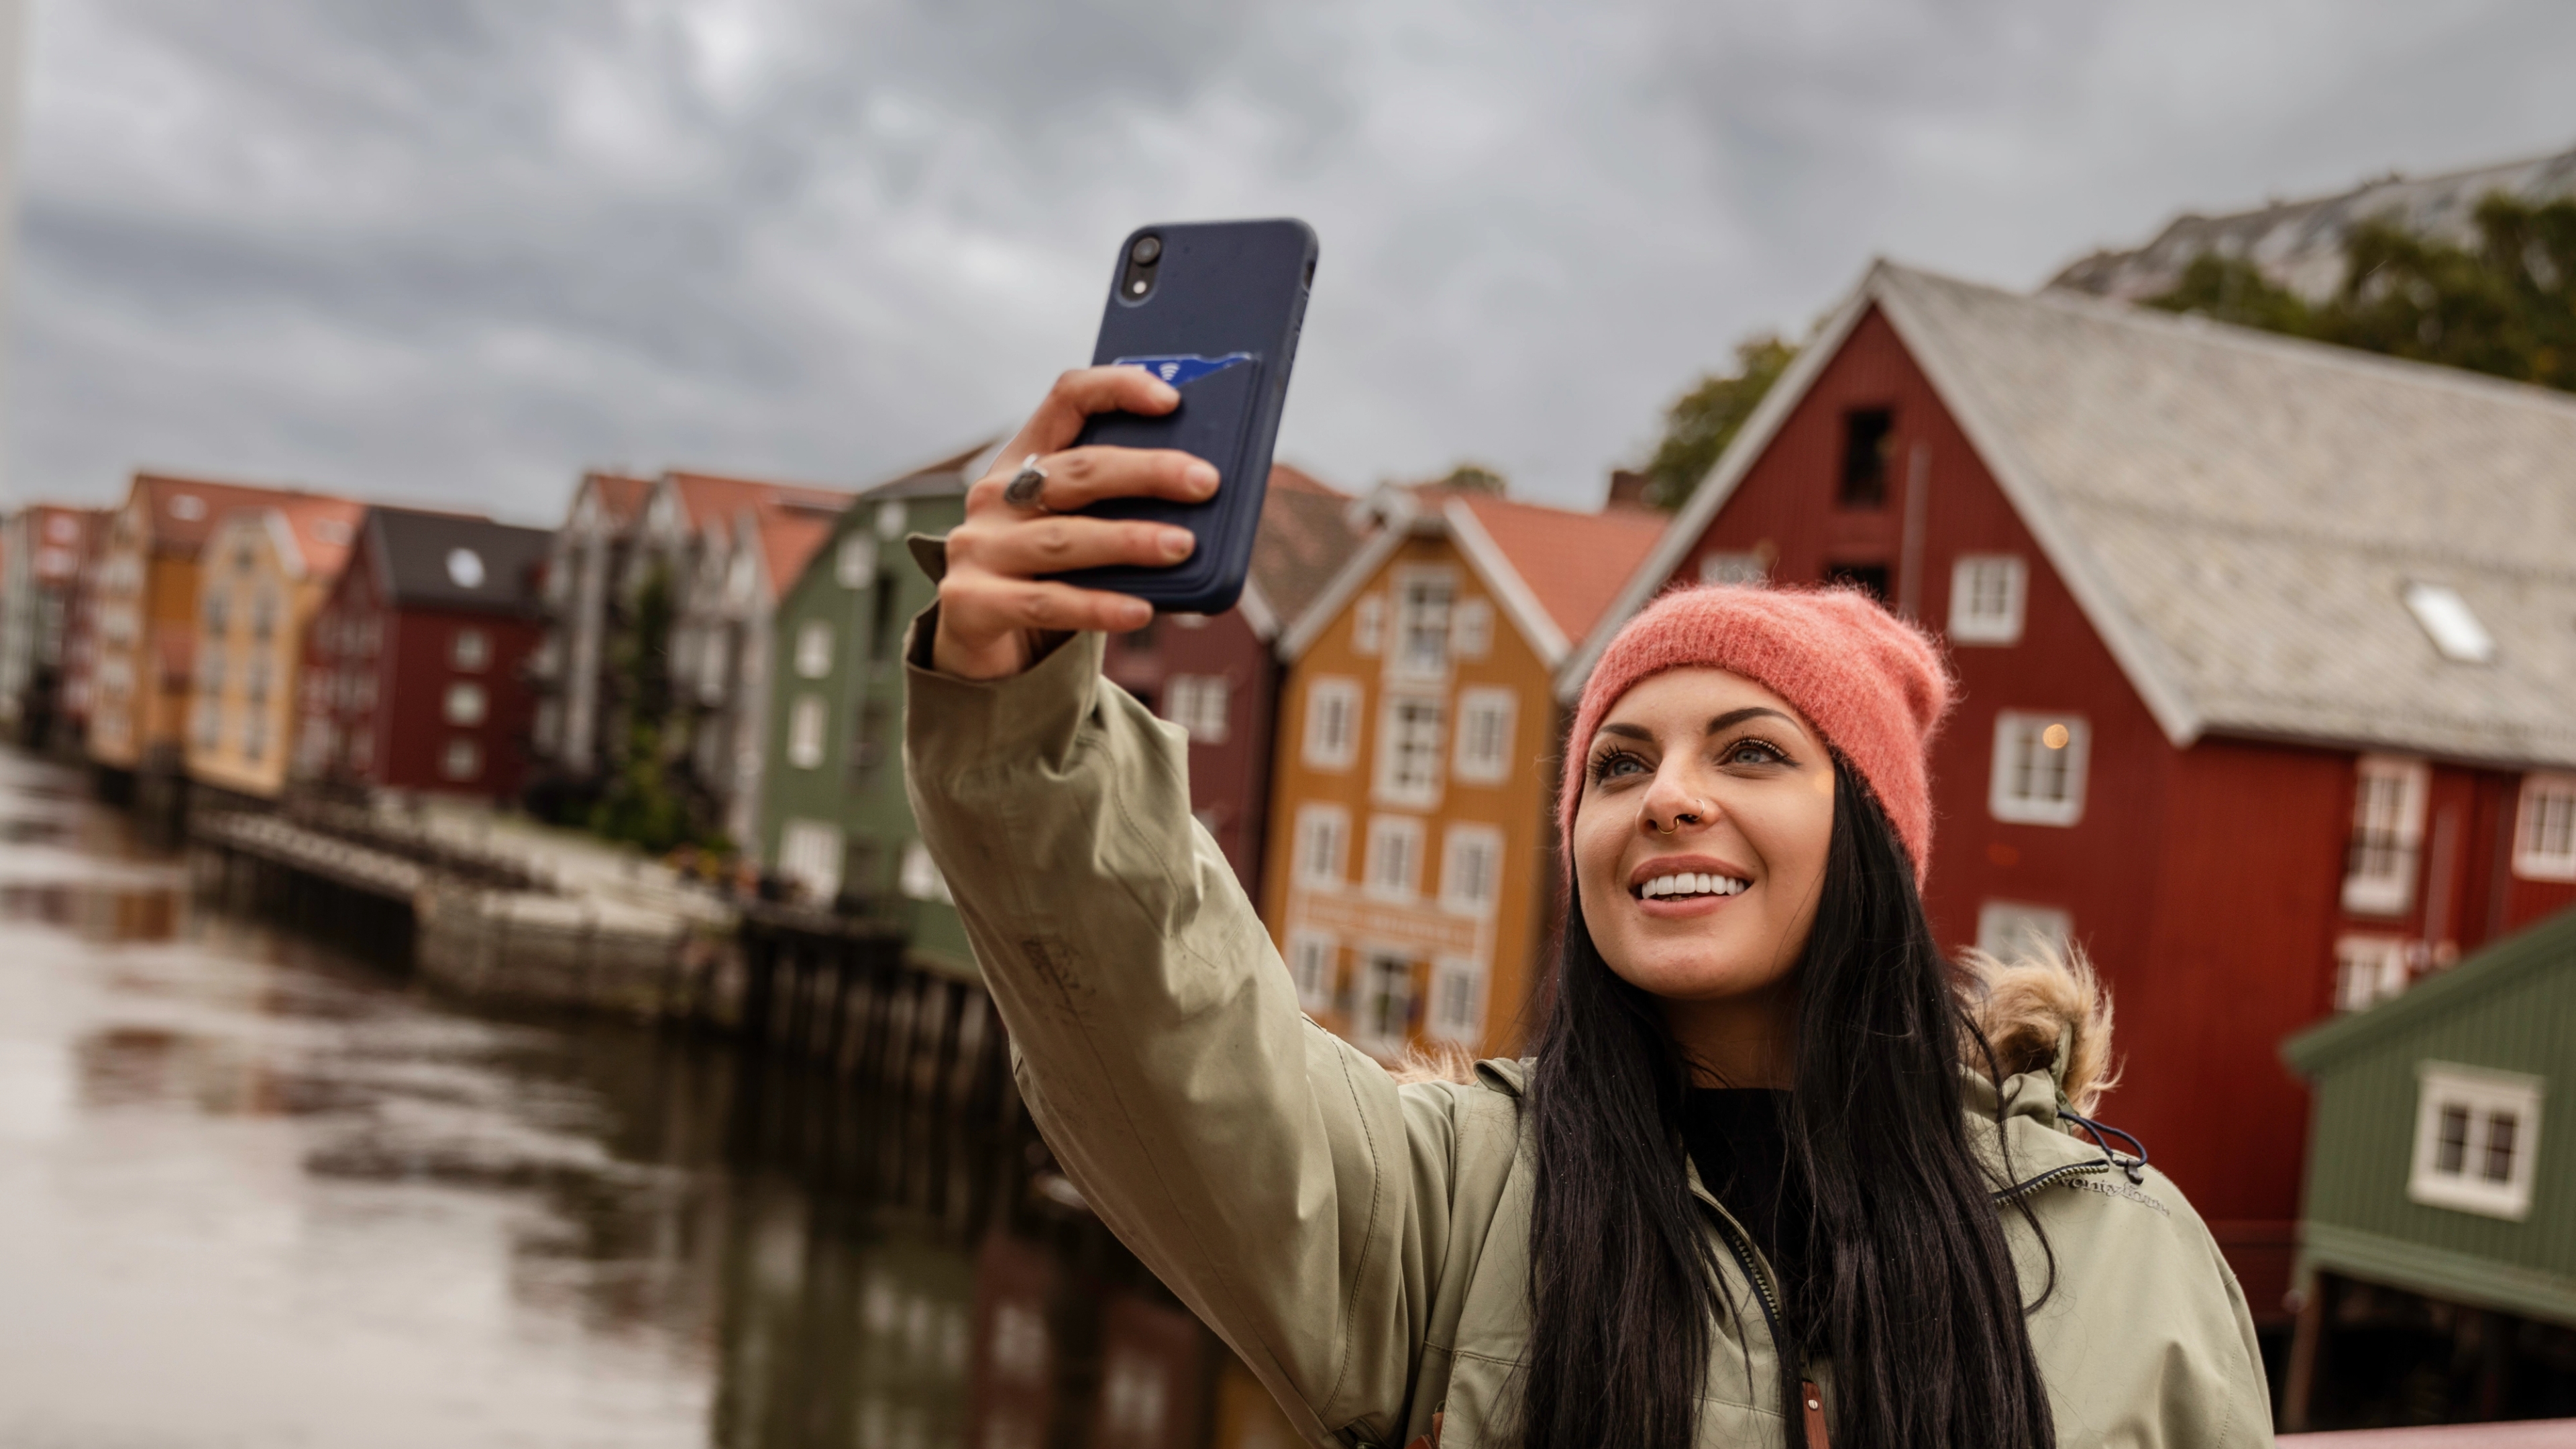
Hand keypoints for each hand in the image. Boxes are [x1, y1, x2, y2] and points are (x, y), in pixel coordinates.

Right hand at [932, 366, 1219, 679]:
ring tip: (1182, 545)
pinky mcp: (972, 602)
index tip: (1171, 400)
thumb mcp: (1075, 528)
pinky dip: (1098, 607)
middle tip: (1204, 482)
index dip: (1118, 389)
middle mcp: (995, 496)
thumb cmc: (1044, 577)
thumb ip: (1117, 507)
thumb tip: (1202, 497)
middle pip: (1076, 470)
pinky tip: (1140, 610)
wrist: (977, 646)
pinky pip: (1046, 602)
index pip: (1067, 400)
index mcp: (1022, 461)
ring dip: (1129, 540)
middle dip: (1146, 471)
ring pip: (1064, 538)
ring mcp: (978, 548)